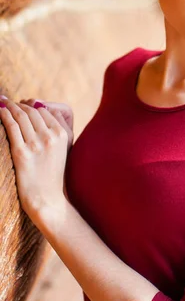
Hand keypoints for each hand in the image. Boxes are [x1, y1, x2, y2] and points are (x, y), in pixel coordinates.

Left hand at [0, 96, 70, 224]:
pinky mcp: (21, 153)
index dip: (31, 104)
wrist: (46, 199)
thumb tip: (41, 109)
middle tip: (8, 101)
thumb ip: (56, 129)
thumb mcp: (63, 150)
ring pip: (21, 116)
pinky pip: (11, 127)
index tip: (22, 103)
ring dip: (9, 106)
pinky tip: (0, 110)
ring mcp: (36, 145)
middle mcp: (50, 137)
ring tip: (2, 101)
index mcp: (63, 134)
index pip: (44, 111)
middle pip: (32, 111)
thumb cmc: (53, 175)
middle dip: (19, 104)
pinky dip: (4, 115)